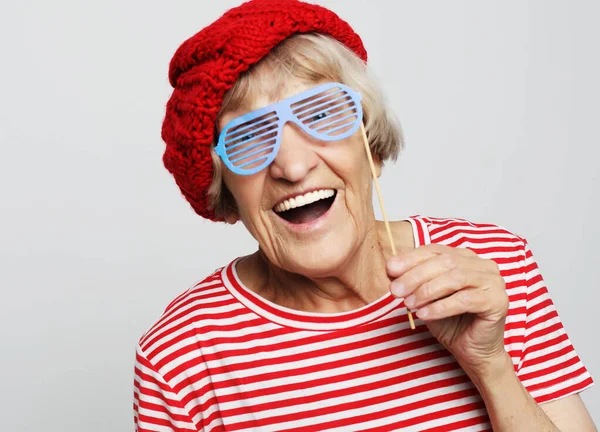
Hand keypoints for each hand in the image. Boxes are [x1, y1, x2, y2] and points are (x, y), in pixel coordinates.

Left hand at [387, 244, 509, 374]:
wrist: (472, 351)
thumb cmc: (450, 322)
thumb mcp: (426, 297)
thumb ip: (413, 280)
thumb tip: (391, 268)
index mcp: (465, 257)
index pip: (435, 251)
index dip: (411, 258)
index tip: (390, 269)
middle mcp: (483, 265)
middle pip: (444, 262)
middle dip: (415, 276)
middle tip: (396, 291)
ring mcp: (494, 281)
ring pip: (455, 278)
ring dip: (427, 291)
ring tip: (409, 304)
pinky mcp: (498, 301)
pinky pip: (465, 300)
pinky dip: (441, 307)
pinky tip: (424, 315)